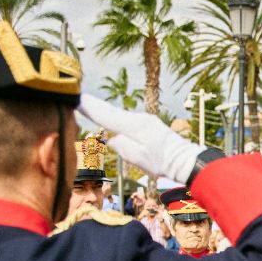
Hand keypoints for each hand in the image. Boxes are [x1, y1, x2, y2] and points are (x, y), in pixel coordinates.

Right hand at [78, 94, 204, 182]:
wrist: (186, 161)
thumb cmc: (163, 162)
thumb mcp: (137, 158)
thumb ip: (121, 146)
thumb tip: (112, 138)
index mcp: (134, 125)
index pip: (106, 115)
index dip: (89, 108)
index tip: (75, 99)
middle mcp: (139, 119)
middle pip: (111, 111)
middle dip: (95, 105)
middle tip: (78, 97)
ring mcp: (145, 121)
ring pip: (120, 115)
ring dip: (105, 111)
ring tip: (89, 105)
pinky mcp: (150, 126)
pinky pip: (128, 120)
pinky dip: (117, 118)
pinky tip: (111, 118)